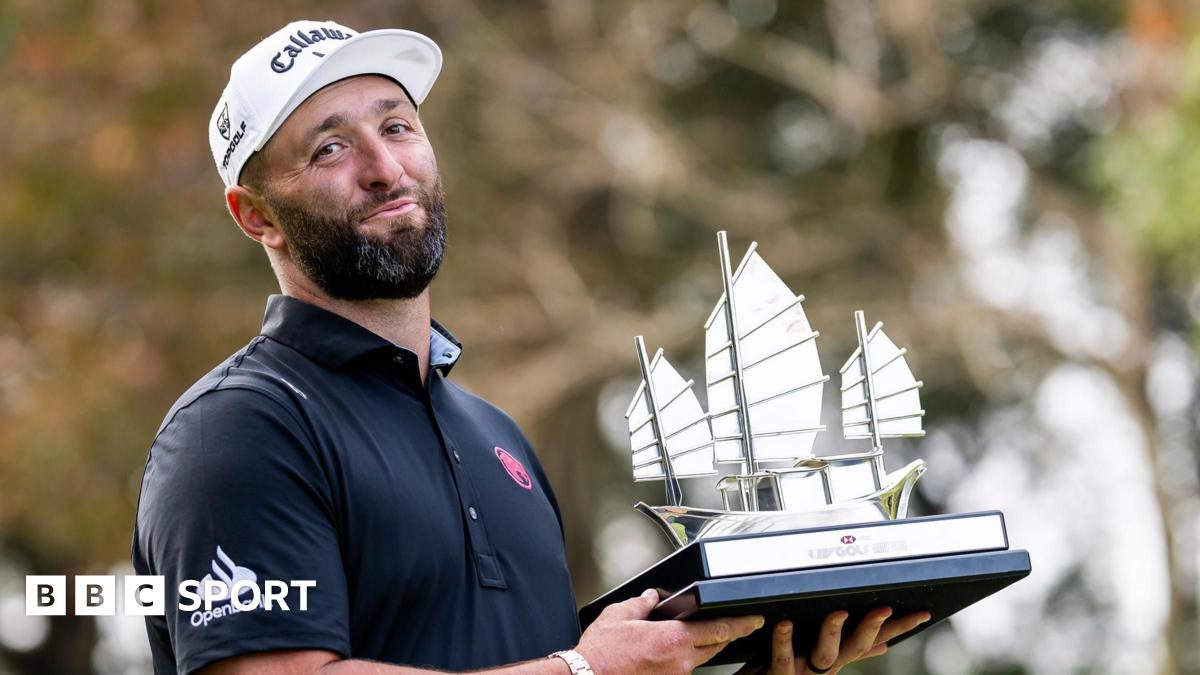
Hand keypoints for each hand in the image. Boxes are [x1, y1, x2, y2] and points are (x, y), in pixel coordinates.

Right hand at [575, 589, 764, 674]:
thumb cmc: (601, 654)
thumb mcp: (619, 616)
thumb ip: (641, 604)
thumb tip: (650, 597)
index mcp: (672, 640)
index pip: (718, 630)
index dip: (740, 624)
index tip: (753, 619)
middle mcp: (679, 662)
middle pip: (716, 646)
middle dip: (728, 635)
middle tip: (735, 625)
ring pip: (699, 659)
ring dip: (702, 647)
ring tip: (693, 635)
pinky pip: (683, 669)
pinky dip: (683, 658)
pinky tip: (669, 651)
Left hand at [734, 607, 931, 673]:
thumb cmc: (786, 668)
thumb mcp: (822, 658)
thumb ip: (849, 649)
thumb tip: (882, 644)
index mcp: (838, 657)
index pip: (875, 639)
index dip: (899, 629)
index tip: (923, 614)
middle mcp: (826, 665)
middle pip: (856, 646)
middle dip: (872, 627)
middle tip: (886, 608)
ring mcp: (804, 672)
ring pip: (826, 654)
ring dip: (833, 632)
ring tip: (838, 612)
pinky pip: (784, 658)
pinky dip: (784, 640)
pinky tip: (784, 623)